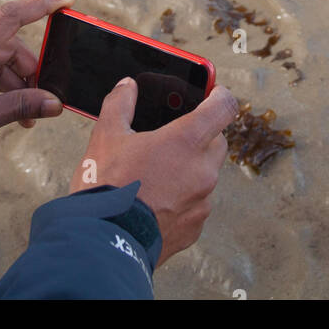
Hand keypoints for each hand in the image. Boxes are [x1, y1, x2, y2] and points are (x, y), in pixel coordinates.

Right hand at [70, 78, 238, 265]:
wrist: (104, 242)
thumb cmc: (107, 188)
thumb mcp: (106, 136)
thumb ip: (119, 104)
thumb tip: (126, 87)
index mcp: (186, 140)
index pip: (224, 107)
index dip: (220, 96)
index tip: (213, 94)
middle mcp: (202, 170)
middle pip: (217, 141)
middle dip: (201, 136)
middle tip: (172, 137)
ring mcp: (202, 201)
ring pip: (207, 175)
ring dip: (191, 168)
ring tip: (157, 173)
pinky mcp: (195, 227)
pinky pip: (197, 204)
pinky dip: (183, 198)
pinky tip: (156, 200)